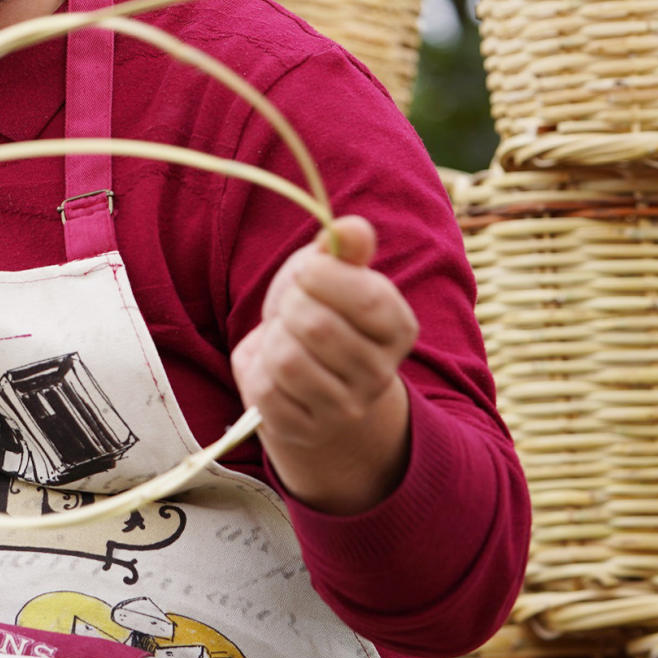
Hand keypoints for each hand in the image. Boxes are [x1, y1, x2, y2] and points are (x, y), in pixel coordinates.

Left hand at [230, 214, 417, 515]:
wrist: (306, 379)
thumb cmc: (322, 311)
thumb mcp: (333, 272)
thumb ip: (344, 247)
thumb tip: (350, 227)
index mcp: (399, 328)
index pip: (369, 299)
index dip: (325, 277)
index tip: (306, 271)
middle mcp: (380, 374)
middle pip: (318, 326)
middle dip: (289, 305)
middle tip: (291, 308)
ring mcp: (345, 409)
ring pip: (288, 360)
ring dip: (272, 339)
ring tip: (284, 338)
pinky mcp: (305, 430)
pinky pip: (266, 392)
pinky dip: (259, 372)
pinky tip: (274, 370)